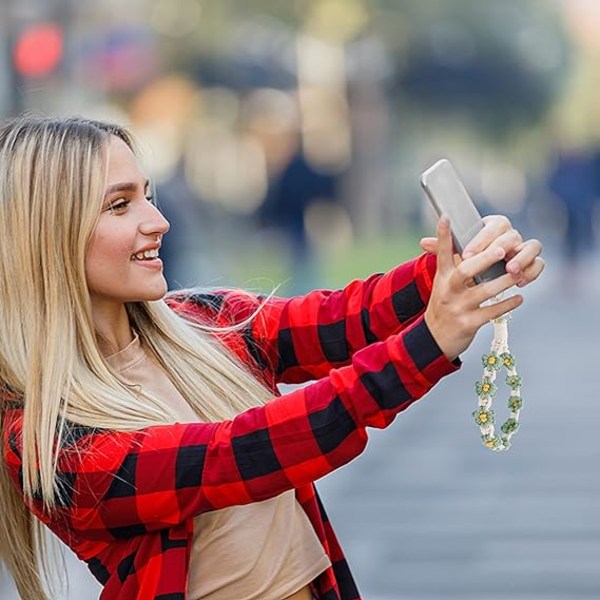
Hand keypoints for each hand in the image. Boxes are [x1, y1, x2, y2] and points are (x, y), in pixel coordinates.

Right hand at [423, 217, 528, 360]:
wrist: (434, 338)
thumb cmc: (443, 304)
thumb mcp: (441, 283)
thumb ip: (446, 261)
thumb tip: (436, 237)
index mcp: (443, 277)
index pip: (442, 253)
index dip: (443, 235)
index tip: (446, 216)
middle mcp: (449, 290)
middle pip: (465, 271)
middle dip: (483, 259)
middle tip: (500, 249)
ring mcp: (459, 307)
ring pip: (485, 291)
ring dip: (505, 281)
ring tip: (518, 274)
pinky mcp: (469, 323)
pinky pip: (492, 312)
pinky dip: (507, 304)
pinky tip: (519, 298)